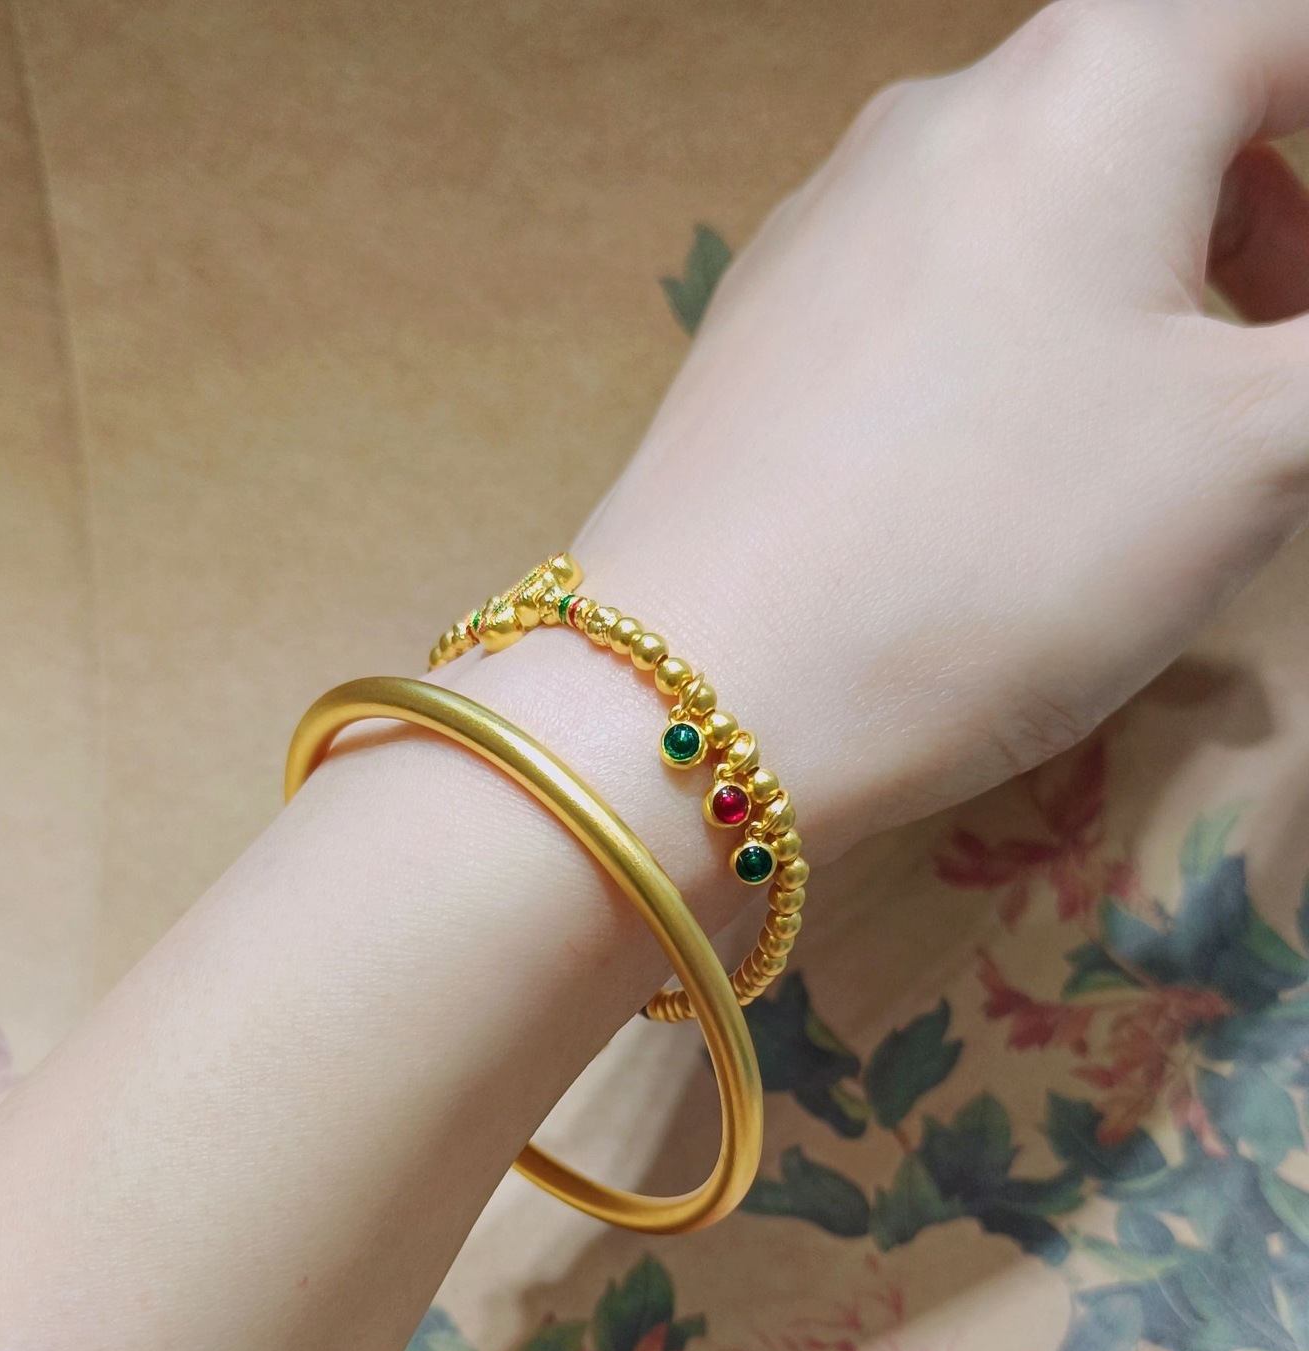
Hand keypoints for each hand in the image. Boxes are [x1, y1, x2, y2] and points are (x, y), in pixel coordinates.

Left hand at [557, 0, 1308, 857]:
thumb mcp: (1258, 450)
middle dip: (1263, 226)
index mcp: (1096, 83)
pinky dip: (1021, 342)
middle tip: (1286, 361)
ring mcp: (831, 215)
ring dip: (1140, 292)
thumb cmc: (1004, 549)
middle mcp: (947, 109)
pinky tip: (1001, 472)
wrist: (702, 686)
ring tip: (1160, 434)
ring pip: (1041, 208)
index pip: (1288, 38)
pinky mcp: (763, 324)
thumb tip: (1302, 329)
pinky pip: (938, 289)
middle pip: (1162, 113)